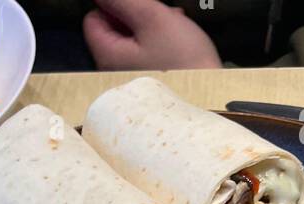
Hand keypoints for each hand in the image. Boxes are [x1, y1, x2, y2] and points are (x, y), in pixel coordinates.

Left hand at [83, 0, 221, 70]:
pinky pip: (143, 53)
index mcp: (107, 56)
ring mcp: (128, 78)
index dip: (113, 5)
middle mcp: (112, 71)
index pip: (92, 19)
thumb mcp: (152, 18)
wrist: (210, 95)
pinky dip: (156, 41)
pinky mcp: (145, 82)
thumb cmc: (183, 61)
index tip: (136, 6)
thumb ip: (123, 1)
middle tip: (160, 15)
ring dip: (149, 26)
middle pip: (112, 29)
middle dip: (135, 15)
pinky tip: (174, 41)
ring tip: (172, 26)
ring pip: (130, 39)